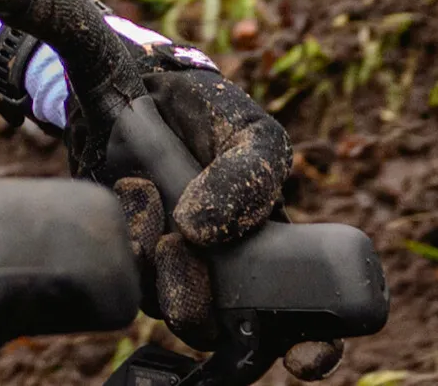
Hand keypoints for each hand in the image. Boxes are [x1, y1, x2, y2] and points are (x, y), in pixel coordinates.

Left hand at [84, 45, 340, 378]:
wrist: (140, 83)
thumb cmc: (210, 113)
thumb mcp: (250, 133)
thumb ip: (250, 177)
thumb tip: (200, 234)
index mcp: (273, 254)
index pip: (301, 327)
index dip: (311, 351)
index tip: (303, 356)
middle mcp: (222, 275)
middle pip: (221, 333)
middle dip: (202, 311)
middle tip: (185, 250)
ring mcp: (171, 269)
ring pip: (166, 306)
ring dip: (158, 264)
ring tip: (150, 194)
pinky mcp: (127, 253)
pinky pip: (126, 272)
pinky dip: (129, 236)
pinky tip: (133, 188)